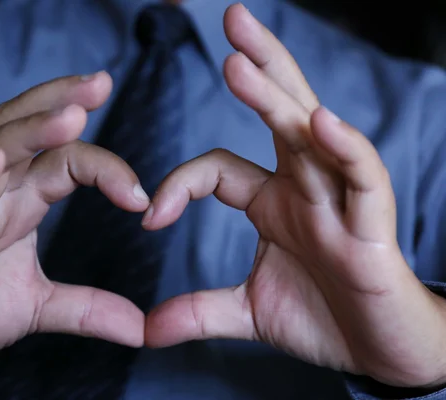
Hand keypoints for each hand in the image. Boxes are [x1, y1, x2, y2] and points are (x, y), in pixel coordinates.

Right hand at [0, 72, 148, 375]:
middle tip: (100, 83)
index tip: (140, 198)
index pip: (67, 161)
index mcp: (23, 201)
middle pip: (26, 130)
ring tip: (69, 116)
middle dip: (61, 103)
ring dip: (29, 130)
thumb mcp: (39, 307)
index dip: (105, 168)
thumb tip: (141, 330)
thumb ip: (89, 309)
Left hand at [143, 4, 445, 387]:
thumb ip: (198, 311)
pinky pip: (361, 177)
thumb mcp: (249, 311)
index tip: (147, 218)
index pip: (216, 169)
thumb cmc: (324, 319)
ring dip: (277, 96)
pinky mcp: (372, 227)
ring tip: (240, 60)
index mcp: (273, 202)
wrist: (381, 352)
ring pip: (310, 135)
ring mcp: (339, 202)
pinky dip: (343, 149)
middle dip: (257, 67)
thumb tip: (146, 330)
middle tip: (229, 19)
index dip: (177, 185)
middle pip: (279, 115)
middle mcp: (305, 189)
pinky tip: (318, 121)